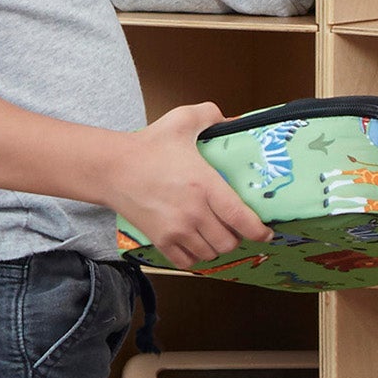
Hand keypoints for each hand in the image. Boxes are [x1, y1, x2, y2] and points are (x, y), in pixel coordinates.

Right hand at [109, 103, 270, 267]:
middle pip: (229, 242)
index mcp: (205, 185)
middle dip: (236, 237)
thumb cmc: (148, 145)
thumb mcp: (182, 120)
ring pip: (210, 253)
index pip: (241, 219)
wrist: (112, 167)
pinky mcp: (160, 240)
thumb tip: (234, 120)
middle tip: (234, 227)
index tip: (266, 233)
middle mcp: (194, 212)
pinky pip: (187, 262)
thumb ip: (211, 115)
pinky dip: (195, 256)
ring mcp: (176, 230)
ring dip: (216, 246)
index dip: (259, 231)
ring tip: (215, 233)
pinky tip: (196, 243)